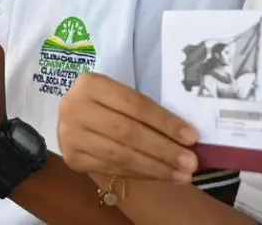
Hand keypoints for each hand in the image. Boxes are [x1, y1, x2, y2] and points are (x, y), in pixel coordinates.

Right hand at [58, 72, 199, 182]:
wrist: (73, 115)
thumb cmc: (106, 102)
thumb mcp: (119, 94)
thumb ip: (145, 110)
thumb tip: (186, 136)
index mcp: (91, 84)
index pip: (135, 105)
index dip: (165, 122)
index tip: (191, 137)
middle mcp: (75, 108)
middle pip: (128, 132)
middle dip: (163, 150)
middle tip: (191, 163)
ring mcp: (70, 135)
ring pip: (120, 155)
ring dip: (156, 168)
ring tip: (181, 175)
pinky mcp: (72, 158)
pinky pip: (112, 169)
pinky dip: (140, 174)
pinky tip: (160, 176)